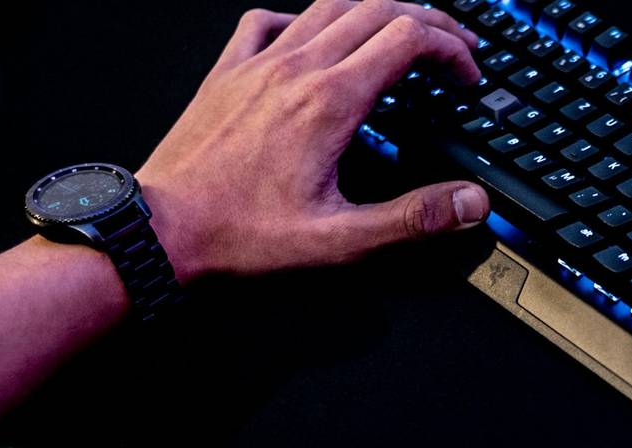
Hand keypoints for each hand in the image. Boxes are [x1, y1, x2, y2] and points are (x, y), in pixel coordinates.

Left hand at [136, 1, 489, 280]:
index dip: (450, 49)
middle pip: (377, 8)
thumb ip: (413, 219)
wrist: (161, 230)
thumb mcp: (340, 240)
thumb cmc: (237, 235)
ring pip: (328, 4)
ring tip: (398, 30)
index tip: (465, 75)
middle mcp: (296, 70)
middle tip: (452, 46)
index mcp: (330, 102)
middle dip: (427, 21)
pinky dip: (302, 19)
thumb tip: (470, 203)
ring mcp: (258, 65)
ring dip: (373, 9)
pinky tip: (311, 37)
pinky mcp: (227, 73)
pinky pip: (265, 21)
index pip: (408, 39)